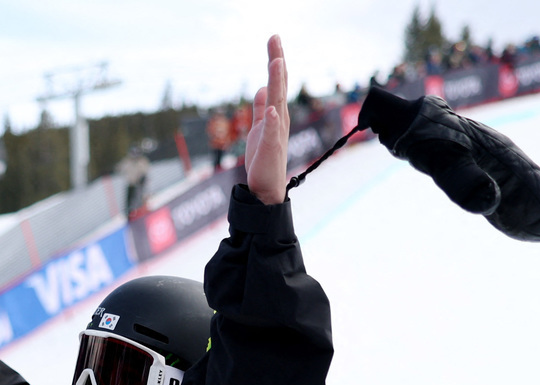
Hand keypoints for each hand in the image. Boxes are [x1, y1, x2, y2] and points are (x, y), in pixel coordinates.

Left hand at [244, 35, 289, 205]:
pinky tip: (271, 109)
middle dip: (277, 62)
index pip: (276, 83)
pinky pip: (271, 132)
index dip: (276, 61)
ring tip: (277, 63)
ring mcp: (276, 134)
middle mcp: (279, 121)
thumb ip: (260, 111)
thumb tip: (262, 90)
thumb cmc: (263, 161)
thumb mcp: (259, 130)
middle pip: (279, 86)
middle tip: (275, 39)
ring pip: (277, 104)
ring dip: (277, 83)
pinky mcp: (270, 148)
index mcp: (276, 115)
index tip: (274, 39)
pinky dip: (272, 120)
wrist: (266, 189)